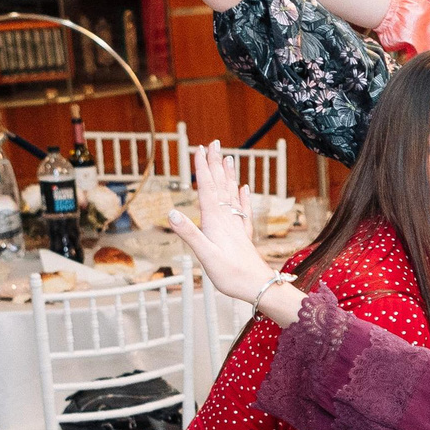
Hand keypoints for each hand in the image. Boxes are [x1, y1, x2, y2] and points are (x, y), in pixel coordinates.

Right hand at [165, 140, 281, 305]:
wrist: (258, 287)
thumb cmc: (231, 275)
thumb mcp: (205, 256)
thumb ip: (189, 234)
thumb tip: (171, 213)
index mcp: (216, 221)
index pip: (208, 189)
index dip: (203, 169)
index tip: (199, 148)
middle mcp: (227, 219)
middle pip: (220, 186)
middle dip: (215, 164)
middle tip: (214, 143)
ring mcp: (237, 226)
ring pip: (232, 194)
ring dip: (229, 175)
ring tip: (228, 157)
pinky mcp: (243, 235)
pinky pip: (243, 210)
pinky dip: (242, 196)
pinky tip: (244, 188)